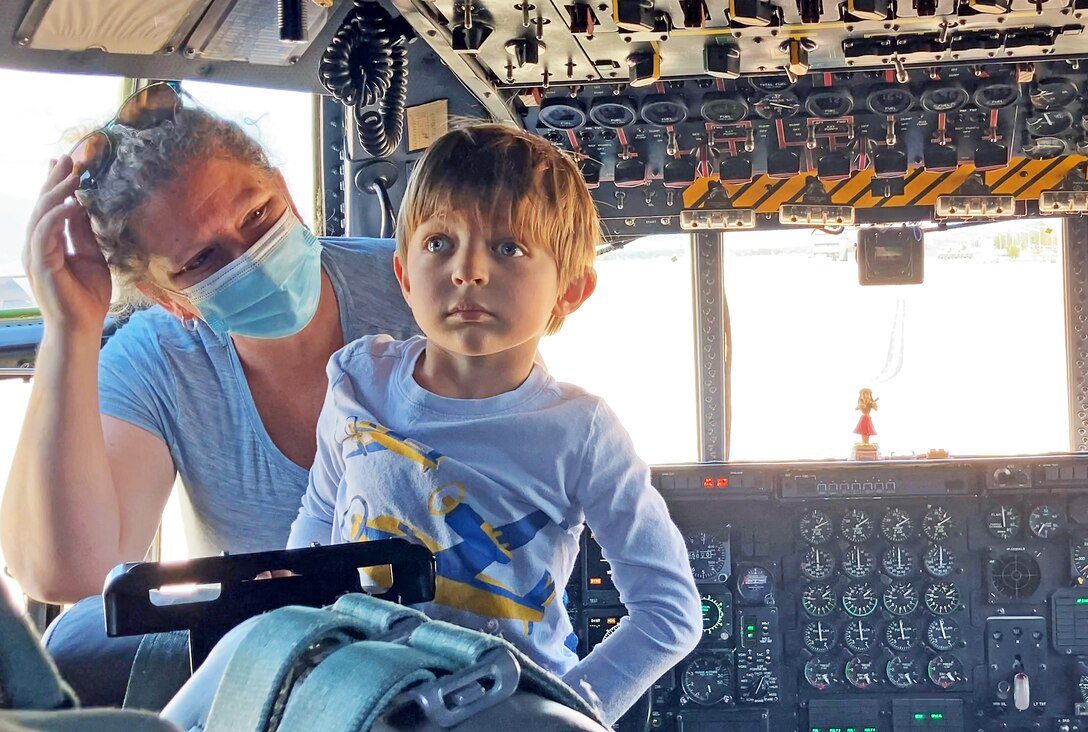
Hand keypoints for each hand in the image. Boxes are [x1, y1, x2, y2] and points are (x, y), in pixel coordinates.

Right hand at [23, 156, 112, 334]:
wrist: (82, 325)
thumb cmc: (87, 295)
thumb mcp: (91, 255)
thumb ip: (83, 232)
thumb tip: (82, 206)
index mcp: (48, 242)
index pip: (50, 207)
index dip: (56, 184)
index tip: (65, 163)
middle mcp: (37, 244)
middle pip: (43, 205)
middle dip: (55, 180)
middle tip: (67, 158)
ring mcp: (35, 253)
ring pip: (42, 214)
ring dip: (57, 192)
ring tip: (72, 175)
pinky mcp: (40, 263)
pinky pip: (46, 232)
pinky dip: (58, 215)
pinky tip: (73, 203)